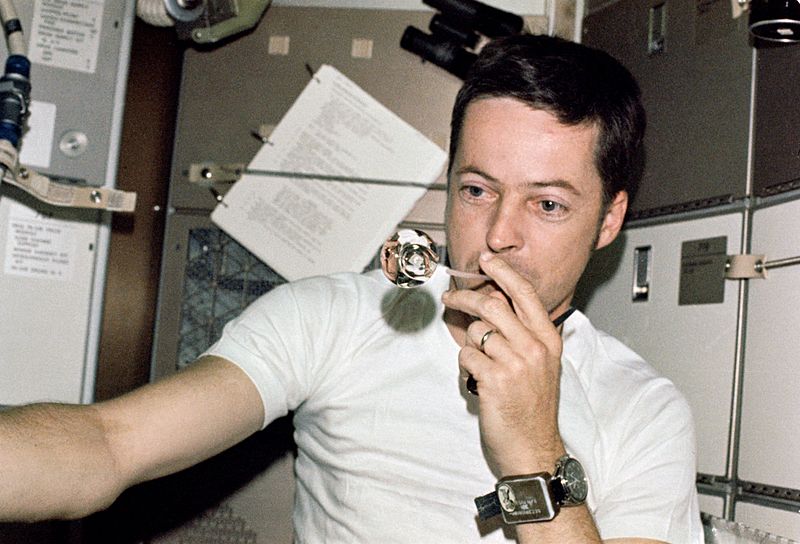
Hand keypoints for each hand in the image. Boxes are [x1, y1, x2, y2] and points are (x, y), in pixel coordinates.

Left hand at [441, 254, 565, 474]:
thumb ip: (524, 335)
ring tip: (476, 362)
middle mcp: (535, 348)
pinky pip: (466, 356)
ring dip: (467, 344)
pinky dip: (464, 366)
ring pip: (476, 332)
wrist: (533, 448)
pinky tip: (475, 380)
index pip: (526, 294)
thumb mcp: (541, 365)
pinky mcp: (494, 380)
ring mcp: (516, 363)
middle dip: (465, 299)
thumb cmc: (533, 407)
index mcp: (548, 340)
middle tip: (451, 299)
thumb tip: (496, 304)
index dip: (503, 273)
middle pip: (493, 306)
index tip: (487, 260)